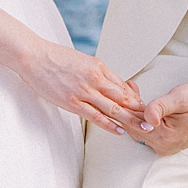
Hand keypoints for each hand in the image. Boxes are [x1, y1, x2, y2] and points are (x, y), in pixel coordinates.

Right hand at [16, 40, 149, 137]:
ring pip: (113, 108)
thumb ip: (98, 73)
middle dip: (139, 111)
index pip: (124, 86)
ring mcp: (84, 91)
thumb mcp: (83, 60)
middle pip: (123, 98)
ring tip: (144, 129)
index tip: (147, 109)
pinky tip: (119, 131)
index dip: (137, 99)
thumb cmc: (56, 58)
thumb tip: (113, 86)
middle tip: (153, 121)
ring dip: (130, 120)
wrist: (33, 56)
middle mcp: (95, 78)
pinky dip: (109, 124)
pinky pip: (95, 116)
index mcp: (99, 66)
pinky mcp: (72, 102)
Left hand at [130, 82, 187, 155]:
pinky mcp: (164, 141)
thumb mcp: (179, 99)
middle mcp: (162, 146)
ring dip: (135, 111)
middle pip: (134, 126)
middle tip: (130, 89)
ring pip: (138, 127)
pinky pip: (146, 129)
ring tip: (135, 93)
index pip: (133, 123)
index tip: (127, 91)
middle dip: (130, 107)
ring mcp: (163, 145)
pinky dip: (142, 115)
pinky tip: (142, 102)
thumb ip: (159, 107)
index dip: (128, 106)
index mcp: (164, 138)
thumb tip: (146, 117)